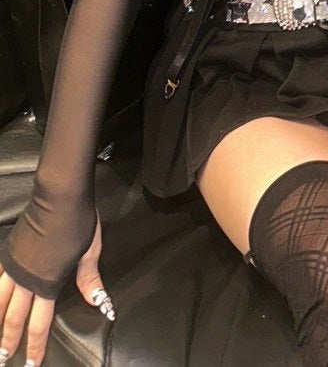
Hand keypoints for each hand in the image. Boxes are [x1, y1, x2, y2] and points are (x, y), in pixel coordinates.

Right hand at [0, 218, 111, 363]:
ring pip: (0, 302)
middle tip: (4, 360)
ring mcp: (15, 266)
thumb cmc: (79, 222)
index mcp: (49, 283)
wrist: (59, 195)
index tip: (31, 364)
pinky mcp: (9, 253)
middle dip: (10, 341)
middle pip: (15, 318)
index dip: (35, 346)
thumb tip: (99, 305)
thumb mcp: (90, 252)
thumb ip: (89, 281)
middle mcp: (27, 280)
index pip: (40, 323)